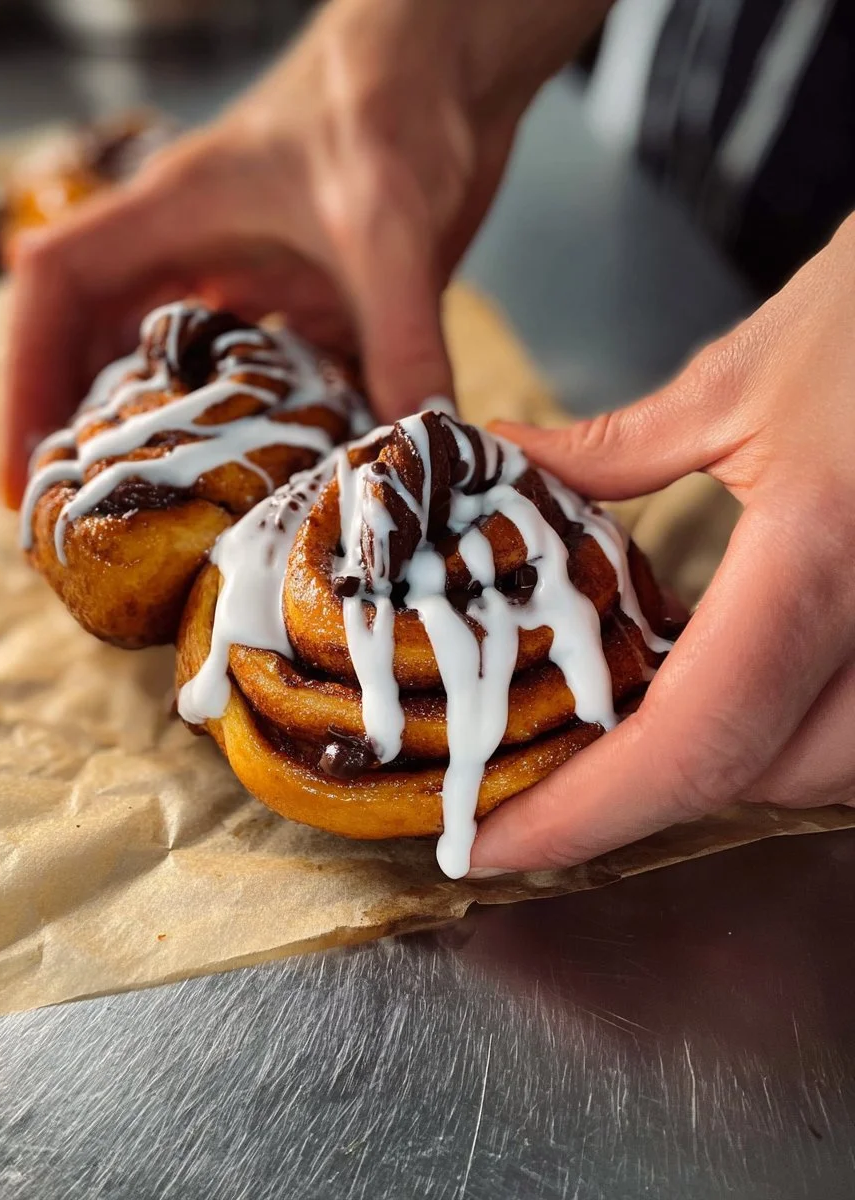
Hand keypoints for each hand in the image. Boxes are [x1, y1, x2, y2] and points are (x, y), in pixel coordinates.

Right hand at [1, 0, 609, 506]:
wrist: (452, 66)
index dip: (27, 375)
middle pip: (109, 345)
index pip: (59, 290)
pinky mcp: (315, 299)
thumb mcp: (390, 227)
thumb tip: (416, 444)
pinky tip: (289, 483)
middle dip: (94, 428)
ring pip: (189, 370)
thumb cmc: (395, 103)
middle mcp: (202, 254)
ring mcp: (258, 280)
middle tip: (93, 520)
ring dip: (179, 437)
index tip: (27, 465)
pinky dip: (275, 428)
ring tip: (174, 524)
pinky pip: (275, 378)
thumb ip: (400, 336)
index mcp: (175, 217)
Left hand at [471, 212, 854, 872]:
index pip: (689, 743)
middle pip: (759, 778)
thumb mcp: (742, 377)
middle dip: (640, 796)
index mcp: (817, 561)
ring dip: (719, 766)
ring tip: (615, 741)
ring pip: (824, 771)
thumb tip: (509, 466)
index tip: (489, 843)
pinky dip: (782, 730)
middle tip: (536, 779)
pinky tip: (724, 692)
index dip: (581, 815)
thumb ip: (614, 451)